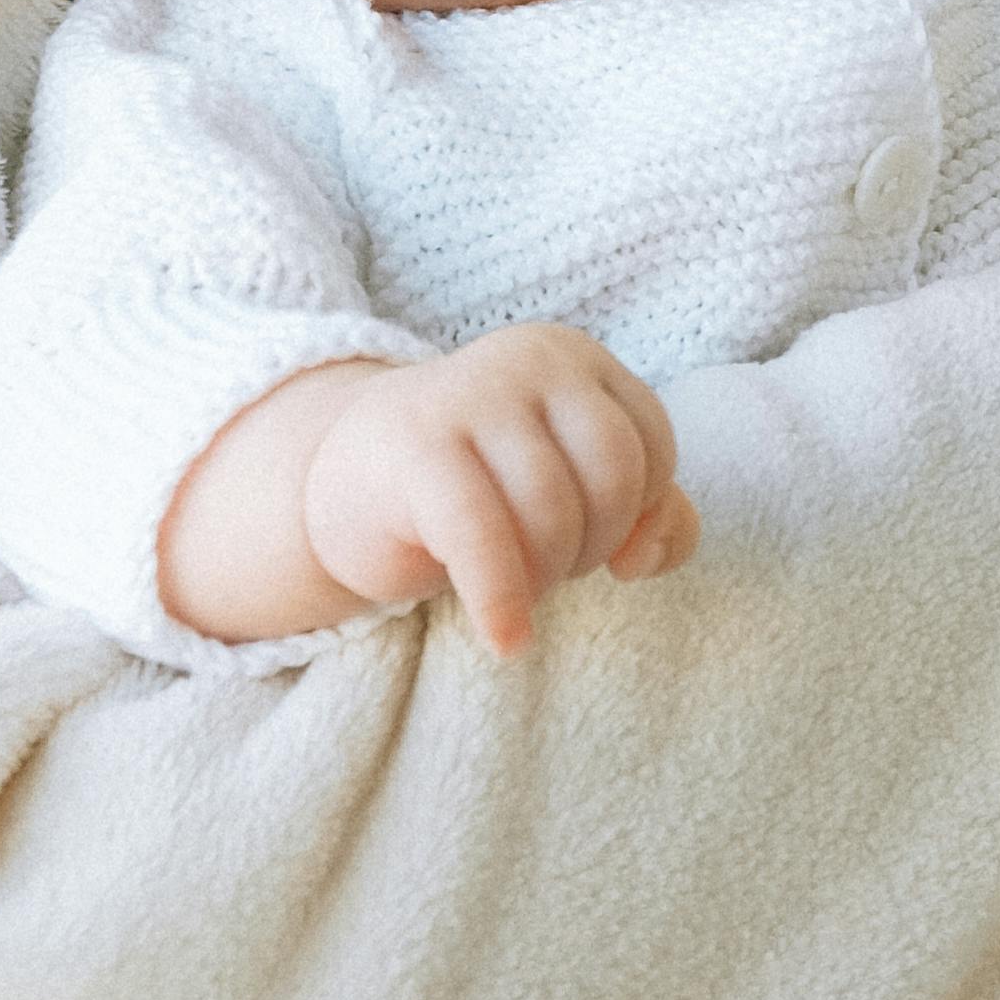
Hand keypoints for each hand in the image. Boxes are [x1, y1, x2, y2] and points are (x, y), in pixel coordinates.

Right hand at [306, 327, 696, 654]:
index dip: (638, 515)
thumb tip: (647, 556)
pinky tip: (505, 642)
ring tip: (514, 587)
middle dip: (592, 545)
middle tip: (549, 567)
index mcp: (573, 357)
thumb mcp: (571, 488)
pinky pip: (482, 536)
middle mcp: (525, 360)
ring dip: (544, 576)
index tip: (601, 548)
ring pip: (553, 510)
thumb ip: (647, 514)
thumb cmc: (478, 488)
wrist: (348, 480)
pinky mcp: (415, 448)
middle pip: (613, 475)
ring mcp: (468, 395)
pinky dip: (502, 600)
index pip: (651, 444)